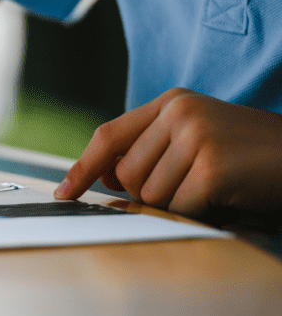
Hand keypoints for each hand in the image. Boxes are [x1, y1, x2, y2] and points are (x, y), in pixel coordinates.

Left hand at [56, 87, 281, 218]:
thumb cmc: (251, 156)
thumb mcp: (197, 138)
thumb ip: (150, 150)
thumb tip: (102, 178)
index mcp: (171, 102)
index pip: (109, 135)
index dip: (82, 167)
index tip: (64, 193)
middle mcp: (178, 112)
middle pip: (124, 174)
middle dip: (151, 193)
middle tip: (193, 185)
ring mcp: (195, 136)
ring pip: (149, 195)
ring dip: (178, 204)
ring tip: (215, 188)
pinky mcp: (211, 167)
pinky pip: (179, 208)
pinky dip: (199, 214)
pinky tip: (225, 197)